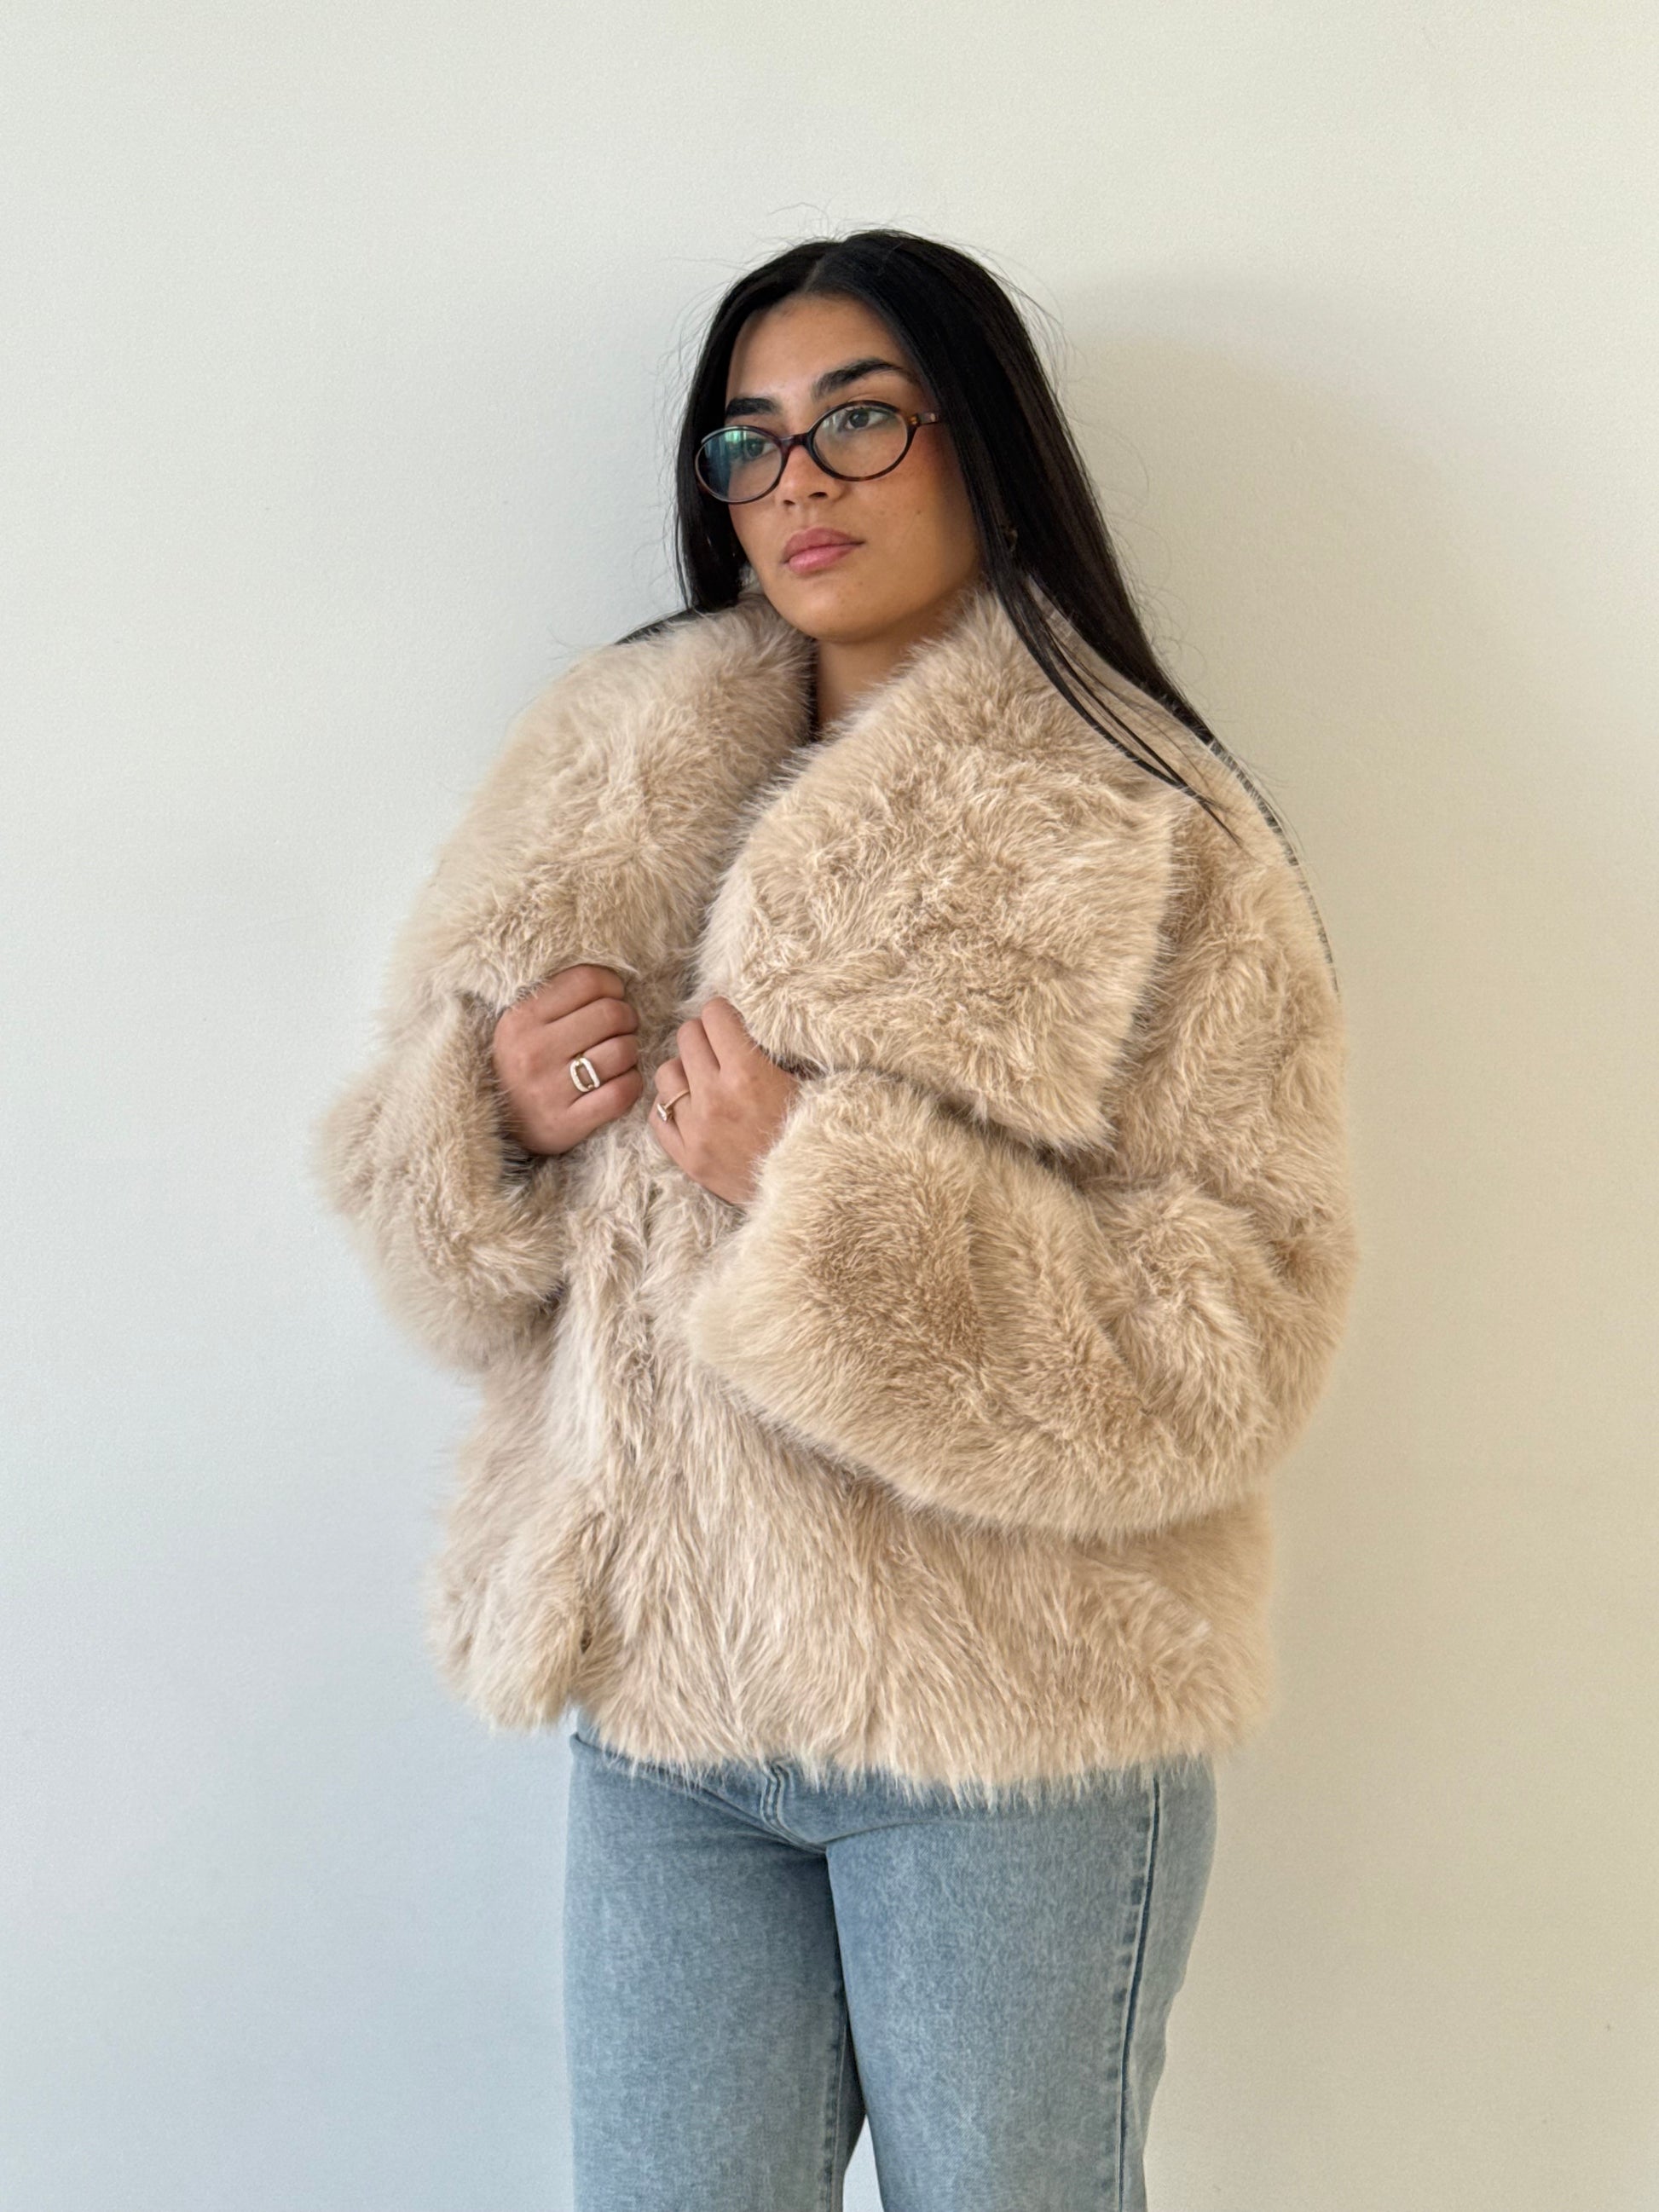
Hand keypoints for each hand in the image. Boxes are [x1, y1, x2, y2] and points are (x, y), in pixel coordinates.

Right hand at [490, 964, 642, 1155]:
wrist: (498, 1121)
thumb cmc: (524, 1061)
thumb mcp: (525, 1023)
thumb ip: (560, 997)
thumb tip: (614, 980)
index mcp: (521, 1018)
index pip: (587, 981)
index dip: (611, 985)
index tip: (611, 997)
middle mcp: (533, 1052)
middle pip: (611, 1014)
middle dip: (627, 1018)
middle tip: (620, 1028)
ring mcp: (550, 1090)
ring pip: (622, 1051)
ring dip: (630, 1051)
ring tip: (618, 1056)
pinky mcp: (568, 1122)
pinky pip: (622, 1092)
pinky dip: (632, 1083)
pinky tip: (620, 1081)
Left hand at [648, 996, 799, 1207]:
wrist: (815, 1192)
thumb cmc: (819, 1133)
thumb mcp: (811, 1082)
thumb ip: (781, 1049)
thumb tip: (758, 1021)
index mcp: (748, 1074)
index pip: (714, 1016)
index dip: (725, 1014)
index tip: (734, 1023)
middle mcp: (715, 1098)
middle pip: (687, 1037)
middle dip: (705, 1037)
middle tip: (721, 1048)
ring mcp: (696, 1130)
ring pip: (666, 1074)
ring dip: (684, 1070)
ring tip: (704, 1079)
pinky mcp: (688, 1158)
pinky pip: (657, 1116)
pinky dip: (670, 1107)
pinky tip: (691, 1107)